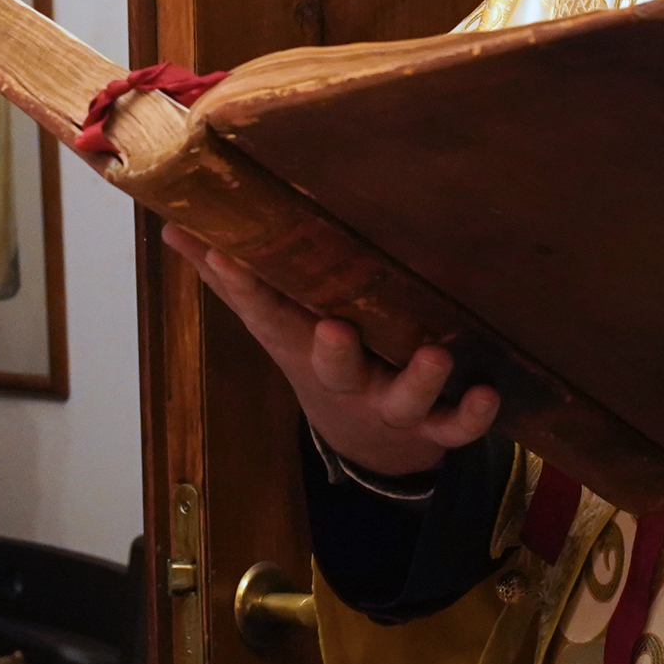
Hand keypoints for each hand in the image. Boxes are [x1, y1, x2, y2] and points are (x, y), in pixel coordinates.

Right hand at [166, 227, 500, 480]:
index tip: (228, 254)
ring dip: (418, 380)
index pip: (264, 314)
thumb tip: (173, 221)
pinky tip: (489, 391)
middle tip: (335, 328)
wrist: (368, 442)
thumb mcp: (273, 322)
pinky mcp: (433, 424)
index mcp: (301, 345)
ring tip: (435, 354)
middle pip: (332, 367)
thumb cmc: (318, 356)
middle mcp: (344, 376)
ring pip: (403, 400)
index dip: (242, 286)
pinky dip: (472, 416)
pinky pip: (454, 425)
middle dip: (333, 352)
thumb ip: (230, 275)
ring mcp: (389, 403)